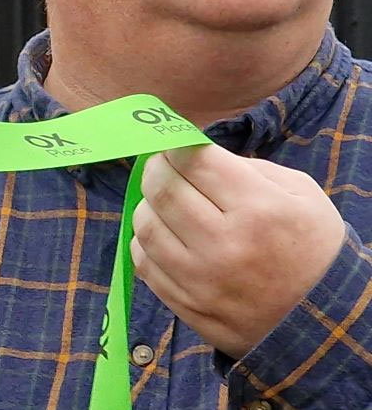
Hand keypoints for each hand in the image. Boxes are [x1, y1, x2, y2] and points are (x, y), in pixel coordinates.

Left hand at [131, 146, 346, 357]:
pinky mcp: (187, 306)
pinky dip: (146, 242)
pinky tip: (165, 235)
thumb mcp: (301, 194)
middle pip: (163, 190)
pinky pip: (144, 262)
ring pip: (145, 225)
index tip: (174, 147)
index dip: (176, 147)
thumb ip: (247, 168)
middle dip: (156, 169)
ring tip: (164, 202)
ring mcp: (202, 280)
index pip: (194, 162)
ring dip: (148, 205)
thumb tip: (194, 154)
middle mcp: (226, 244)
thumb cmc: (312, 247)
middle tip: (161, 167)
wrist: (321, 319)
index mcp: (260, 209)